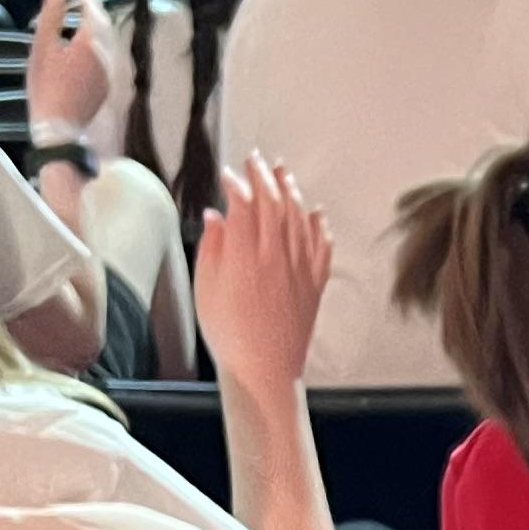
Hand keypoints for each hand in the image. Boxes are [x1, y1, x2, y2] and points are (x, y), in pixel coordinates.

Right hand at [25, 0, 117, 140]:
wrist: (59, 126)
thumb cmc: (47, 85)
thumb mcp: (42, 47)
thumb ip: (51, 17)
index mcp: (90, 42)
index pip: (95, 12)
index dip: (88, 2)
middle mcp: (106, 56)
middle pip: (105, 28)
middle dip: (95, 17)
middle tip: (84, 9)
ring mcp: (109, 73)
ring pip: (109, 45)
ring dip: (99, 34)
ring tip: (84, 28)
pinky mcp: (107, 87)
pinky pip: (107, 61)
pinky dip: (99, 51)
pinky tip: (87, 54)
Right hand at [194, 157, 332, 397]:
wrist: (263, 369)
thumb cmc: (228, 333)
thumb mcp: (206, 288)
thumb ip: (212, 247)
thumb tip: (216, 216)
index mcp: (244, 257)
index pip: (243, 206)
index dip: (235, 184)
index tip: (227, 174)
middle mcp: (276, 258)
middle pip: (273, 205)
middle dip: (264, 177)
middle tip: (255, 160)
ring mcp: (299, 270)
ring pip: (299, 219)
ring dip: (291, 192)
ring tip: (283, 173)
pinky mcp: (315, 284)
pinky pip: (322, 247)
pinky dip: (319, 226)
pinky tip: (315, 213)